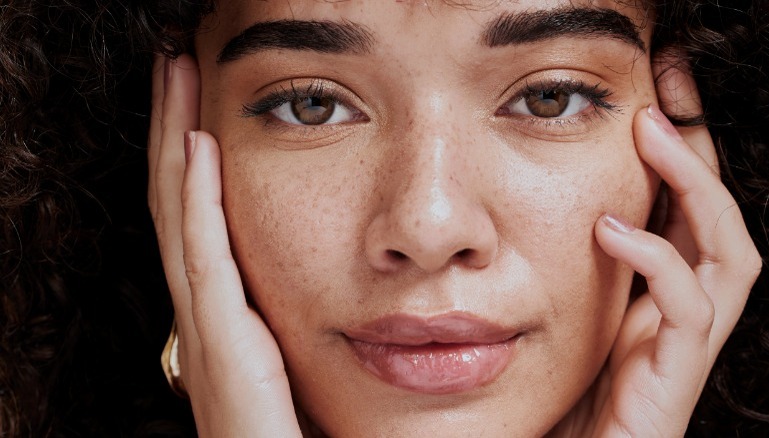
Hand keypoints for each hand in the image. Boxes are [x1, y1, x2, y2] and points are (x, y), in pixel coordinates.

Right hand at [148, 54, 303, 436]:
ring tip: (173, 77)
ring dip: (172, 140)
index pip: (197, 218)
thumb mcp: (296, 363)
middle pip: (178, 202)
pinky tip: (195, 147)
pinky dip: (196, 200)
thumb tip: (330, 281)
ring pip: (180, 215)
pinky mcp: (225, 346)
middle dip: (170, 128)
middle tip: (173, 64)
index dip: (188, 157)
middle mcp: (205, 313)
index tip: (195, 100)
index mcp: (224, 314)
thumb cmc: (296, 434)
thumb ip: (293, 321)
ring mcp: (208, 328)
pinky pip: (205, 258)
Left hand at [555, 55, 761, 436]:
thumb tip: (543, 206)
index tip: (654, 93)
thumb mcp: (563, 313)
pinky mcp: (675, 377)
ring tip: (651, 136)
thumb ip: (568, 268)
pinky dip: (657, 260)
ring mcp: (685, 345)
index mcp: (655, 295)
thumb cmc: (560, 397)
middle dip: (700, 151)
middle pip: (719, 219)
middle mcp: (681, 313)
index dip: (681, 152)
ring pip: (729, 253)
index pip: (683, 211)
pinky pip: (688, 309)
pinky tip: (610, 229)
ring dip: (695, 187)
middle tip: (665, 90)